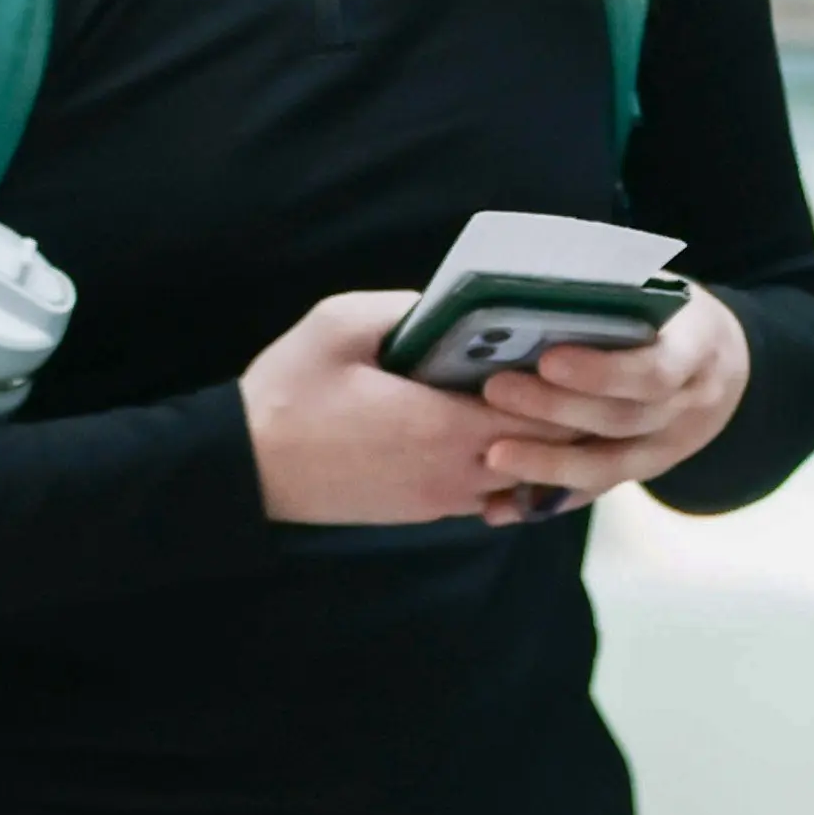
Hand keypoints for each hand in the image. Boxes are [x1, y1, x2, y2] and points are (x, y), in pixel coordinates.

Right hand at [238, 291, 549, 525]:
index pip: (543, 418)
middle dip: (560, 415)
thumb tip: (452, 302)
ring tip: (530, 397)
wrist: (245, 467)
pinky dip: (501, 466)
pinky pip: (484, 494)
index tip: (568, 349)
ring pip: (517, 479)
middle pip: (542, 453)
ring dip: (532, 444)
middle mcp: (452, 472)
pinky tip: (488, 427)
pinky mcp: (419, 511)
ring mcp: (437, 499)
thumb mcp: (340, 324)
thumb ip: (406, 308)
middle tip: (562, 371)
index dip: (566, 387)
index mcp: (443, 426)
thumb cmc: (289, 393)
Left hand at [469, 287, 753, 525]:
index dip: (602, 372)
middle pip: (622, 419)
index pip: (654, 371)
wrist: (725, 365)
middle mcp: (689, 407)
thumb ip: (619, 293)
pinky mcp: (643, 472)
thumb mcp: (664, 291)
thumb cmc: (675, 315)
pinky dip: (546, 500)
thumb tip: (539, 282)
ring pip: (609, 467)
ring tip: (492, 455)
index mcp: (697, 350)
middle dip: (556, 410)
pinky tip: (500, 507)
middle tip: (494, 390)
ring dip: (547, 465)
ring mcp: (668, 448)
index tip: (548, 359)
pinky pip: (595, 491)